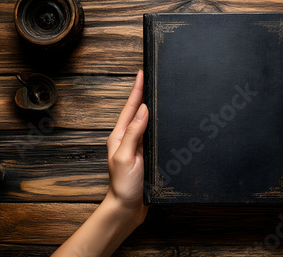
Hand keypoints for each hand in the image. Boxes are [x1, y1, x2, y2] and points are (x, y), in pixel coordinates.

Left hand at [105, 69, 147, 224]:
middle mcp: (128, 139)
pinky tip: (162, 122)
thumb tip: (143, 110)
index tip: (142, 73)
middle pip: (137, 111)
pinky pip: (151, 134)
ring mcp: (136, 147)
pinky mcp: (145, 156)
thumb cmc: (123, 186)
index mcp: (120, 136)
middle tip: (150, 78)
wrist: (127, 208)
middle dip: (143, 93)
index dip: (137, 90)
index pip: (130, 108)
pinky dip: (156, 124)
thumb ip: (133, 133)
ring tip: (157, 93)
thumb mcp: (126, 157)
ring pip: (145, 122)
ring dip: (151, 107)